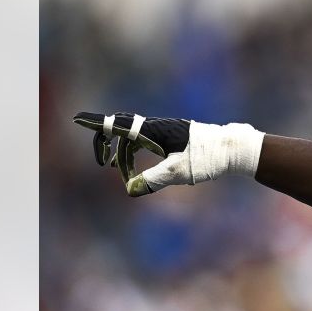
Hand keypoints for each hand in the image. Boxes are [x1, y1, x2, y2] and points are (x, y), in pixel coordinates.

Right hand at [73, 112, 263, 195]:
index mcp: (155, 131)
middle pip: (121, 129)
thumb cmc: (209, 158)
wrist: (235, 148)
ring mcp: (165, 131)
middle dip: (107, 143)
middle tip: (101, 162)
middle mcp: (157, 127)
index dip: (97, 124)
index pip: (119, 125)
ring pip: (133, 138)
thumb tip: (130, 191)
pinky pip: (144, 141)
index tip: (76, 119)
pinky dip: (135, 153)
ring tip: (116, 171)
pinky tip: (135, 166)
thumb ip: (153, 180)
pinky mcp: (172, 137)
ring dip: (123, 155)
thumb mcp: (179, 172)